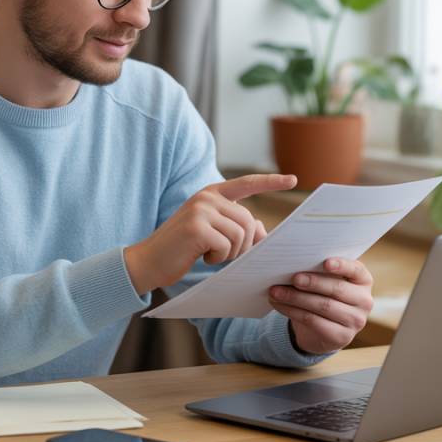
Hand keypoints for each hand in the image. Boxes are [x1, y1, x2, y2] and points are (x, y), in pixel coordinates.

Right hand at [123, 173, 296, 294]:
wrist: (148, 261)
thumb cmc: (182, 249)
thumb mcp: (212, 233)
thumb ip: (235, 227)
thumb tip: (266, 233)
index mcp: (211, 193)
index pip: (246, 183)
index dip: (270, 182)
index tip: (293, 180)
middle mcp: (207, 196)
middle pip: (249, 221)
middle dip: (244, 244)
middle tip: (224, 253)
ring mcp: (201, 210)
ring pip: (241, 235)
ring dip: (231, 253)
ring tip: (210, 254)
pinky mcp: (197, 227)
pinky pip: (227, 246)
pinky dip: (219, 258)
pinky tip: (202, 257)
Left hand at [268, 258, 373, 354]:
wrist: (320, 328)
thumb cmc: (318, 292)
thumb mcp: (315, 274)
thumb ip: (300, 255)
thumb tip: (263, 230)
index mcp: (361, 279)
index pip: (356, 270)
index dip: (342, 265)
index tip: (325, 262)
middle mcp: (363, 300)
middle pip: (337, 289)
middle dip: (312, 282)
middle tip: (292, 277)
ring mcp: (355, 320)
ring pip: (323, 306)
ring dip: (296, 298)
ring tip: (275, 291)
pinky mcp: (341, 337)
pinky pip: (313, 321)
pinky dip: (292, 311)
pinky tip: (278, 304)